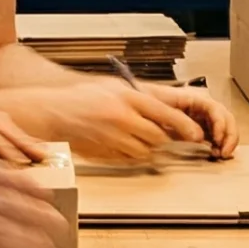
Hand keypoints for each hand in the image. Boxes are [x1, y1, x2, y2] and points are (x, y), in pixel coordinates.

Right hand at [35, 81, 207, 161]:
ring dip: (145, 147)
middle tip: (157, 132)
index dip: (184, 126)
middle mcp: (122, 119)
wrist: (54, 112)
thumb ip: (138, 98)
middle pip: (158, 137)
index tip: (195, 134)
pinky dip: (130, 155)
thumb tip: (163, 108)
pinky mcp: (105, 154)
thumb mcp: (113, 88)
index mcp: (126, 98)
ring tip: (132, 135)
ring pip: (145, 151)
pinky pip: (129, 160)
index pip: (165, 114)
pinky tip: (120, 144)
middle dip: (161, 136)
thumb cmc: (80, 98)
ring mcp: (113, 139)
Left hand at [141, 83, 238, 157]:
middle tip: (225, 150)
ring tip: (222, 154)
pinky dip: (219, 144)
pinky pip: (214, 135)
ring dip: (226, 140)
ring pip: (222, 127)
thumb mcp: (158, 108)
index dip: (220, 123)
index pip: (215, 108)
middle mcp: (198, 107)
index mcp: (191, 98)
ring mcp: (199, 118)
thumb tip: (198, 136)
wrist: (132, 104)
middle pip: (224, 117)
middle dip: (229, 134)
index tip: (218, 138)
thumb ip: (179, 121)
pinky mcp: (196, 129)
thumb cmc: (143, 101)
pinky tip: (216, 153)